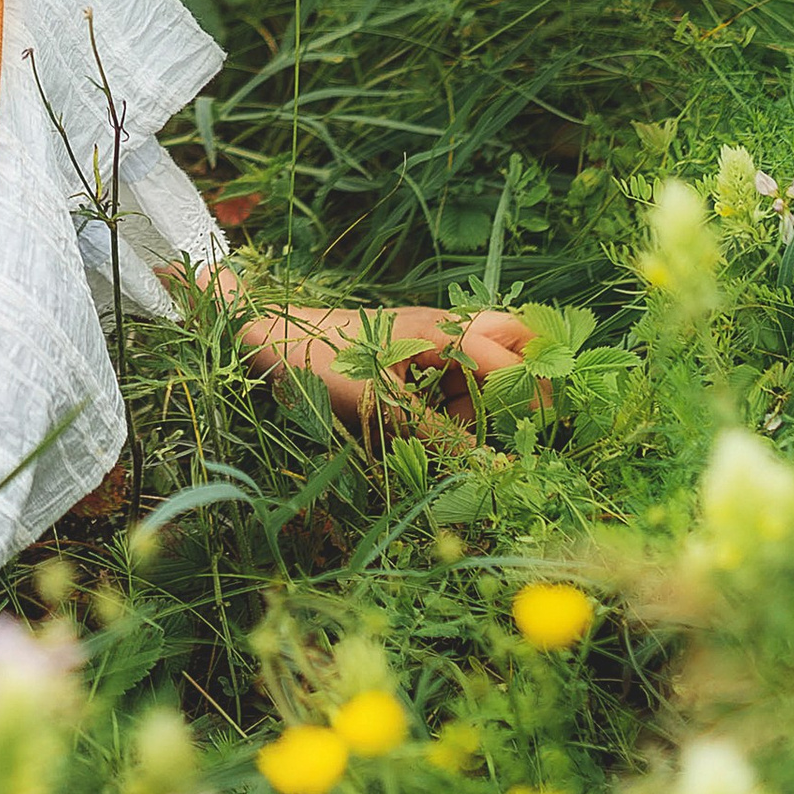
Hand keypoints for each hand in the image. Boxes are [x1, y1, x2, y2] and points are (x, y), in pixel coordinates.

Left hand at [203, 273, 536, 429]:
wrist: (263, 337)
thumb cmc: (317, 361)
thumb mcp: (381, 406)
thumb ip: (439, 435)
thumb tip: (491, 466)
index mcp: (439, 329)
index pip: (508, 358)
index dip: (527, 395)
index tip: (530, 434)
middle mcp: (441, 326)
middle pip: (510, 338)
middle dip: (520, 378)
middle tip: (512, 422)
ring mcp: (425, 338)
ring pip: (483, 363)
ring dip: (481, 398)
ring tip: (452, 433)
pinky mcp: (408, 354)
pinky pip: (450, 375)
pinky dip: (451, 401)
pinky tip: (428, 427)